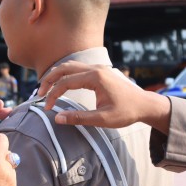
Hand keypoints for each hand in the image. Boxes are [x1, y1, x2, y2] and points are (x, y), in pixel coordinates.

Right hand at [37, 61, 170, 133]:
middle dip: (48, 80)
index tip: (46, 108)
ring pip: (70, 66)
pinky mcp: (100, 72)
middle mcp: (95, 69)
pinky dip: (65, 74)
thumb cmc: (127, 112)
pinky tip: (60, 84)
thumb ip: (79, 118)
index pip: (65, 82)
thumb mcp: (103, 119)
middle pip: (64, 68)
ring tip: (46, 89)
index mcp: (95, 78)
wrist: (145, 105)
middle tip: (39, 94)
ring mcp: (98, 68)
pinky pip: (77, 68)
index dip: (53, 95)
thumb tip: (57, 118)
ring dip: (56, 76)